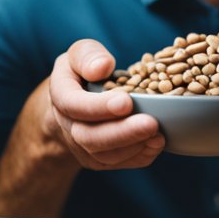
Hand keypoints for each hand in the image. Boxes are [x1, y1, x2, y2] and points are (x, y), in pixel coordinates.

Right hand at [44, 39, 165, 169]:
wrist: (74, 102)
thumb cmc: (82, 72)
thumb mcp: (81, 53)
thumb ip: (88, 55)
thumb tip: (103, 67)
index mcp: (60, 94)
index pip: (73, 105)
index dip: (99, 107)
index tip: (126, 102)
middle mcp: (67, 125)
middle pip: (89, 137)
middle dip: (122, 133)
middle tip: (151, 124)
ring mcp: (81, 146)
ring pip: (105, 156)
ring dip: (133, 147)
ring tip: (158, 135)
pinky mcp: (97, 160)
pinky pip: (118, 164)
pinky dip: (139, 156)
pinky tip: (157, 142)